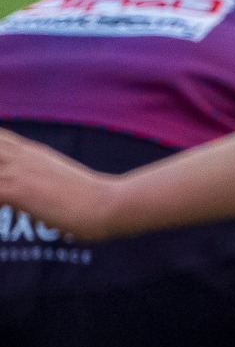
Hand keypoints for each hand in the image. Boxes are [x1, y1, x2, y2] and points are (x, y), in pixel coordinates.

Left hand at [0, 129, 121, 240]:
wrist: (110, 203)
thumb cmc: (92, 200)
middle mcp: (22, 156)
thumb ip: (42, 186)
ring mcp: (17, 171)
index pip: (0, 138)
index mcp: (33, 153)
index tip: (1, 158)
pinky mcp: (17, 189)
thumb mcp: (63, 185)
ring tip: (1, 190)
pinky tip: (1, 208)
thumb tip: (32, 205)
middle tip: (1, 186)